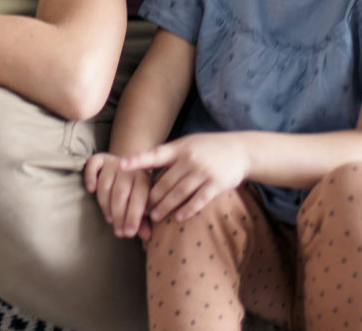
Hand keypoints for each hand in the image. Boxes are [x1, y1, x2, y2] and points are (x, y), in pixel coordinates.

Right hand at [84, 152, 153, 239]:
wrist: (129, 164)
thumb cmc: (137, 190)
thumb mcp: (144, 203)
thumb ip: (144, 220)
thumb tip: (146, 237)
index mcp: (144, 179)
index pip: (138, 198)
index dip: (133, 216)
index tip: (129, 233)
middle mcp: (129, 169)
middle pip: (120, 193)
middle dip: (119, 215)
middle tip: (118, 232)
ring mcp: (114, 162)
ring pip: (105, 184)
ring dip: (105, 204)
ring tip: (109, 219)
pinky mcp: (100, 158)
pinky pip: (93, 165)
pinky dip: (90, 177)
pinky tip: (91, 190)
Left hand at [120, 133, 249, 224]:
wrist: (240, 150)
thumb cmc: (208, 148)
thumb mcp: (189, 144)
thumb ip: (171, 156)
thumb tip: (147, 167)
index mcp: (180, 148)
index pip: (154, 155)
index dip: (137, 160)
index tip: (121, 165)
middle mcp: (190, 159)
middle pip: (165, 182)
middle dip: (152, 198)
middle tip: (141, 209)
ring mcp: (203, 172)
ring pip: (179, 193)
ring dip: (165, 207)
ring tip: (155, 217)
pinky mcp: (216, 185)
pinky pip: (198, 200)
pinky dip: (188, 210)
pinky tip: (179, 218)